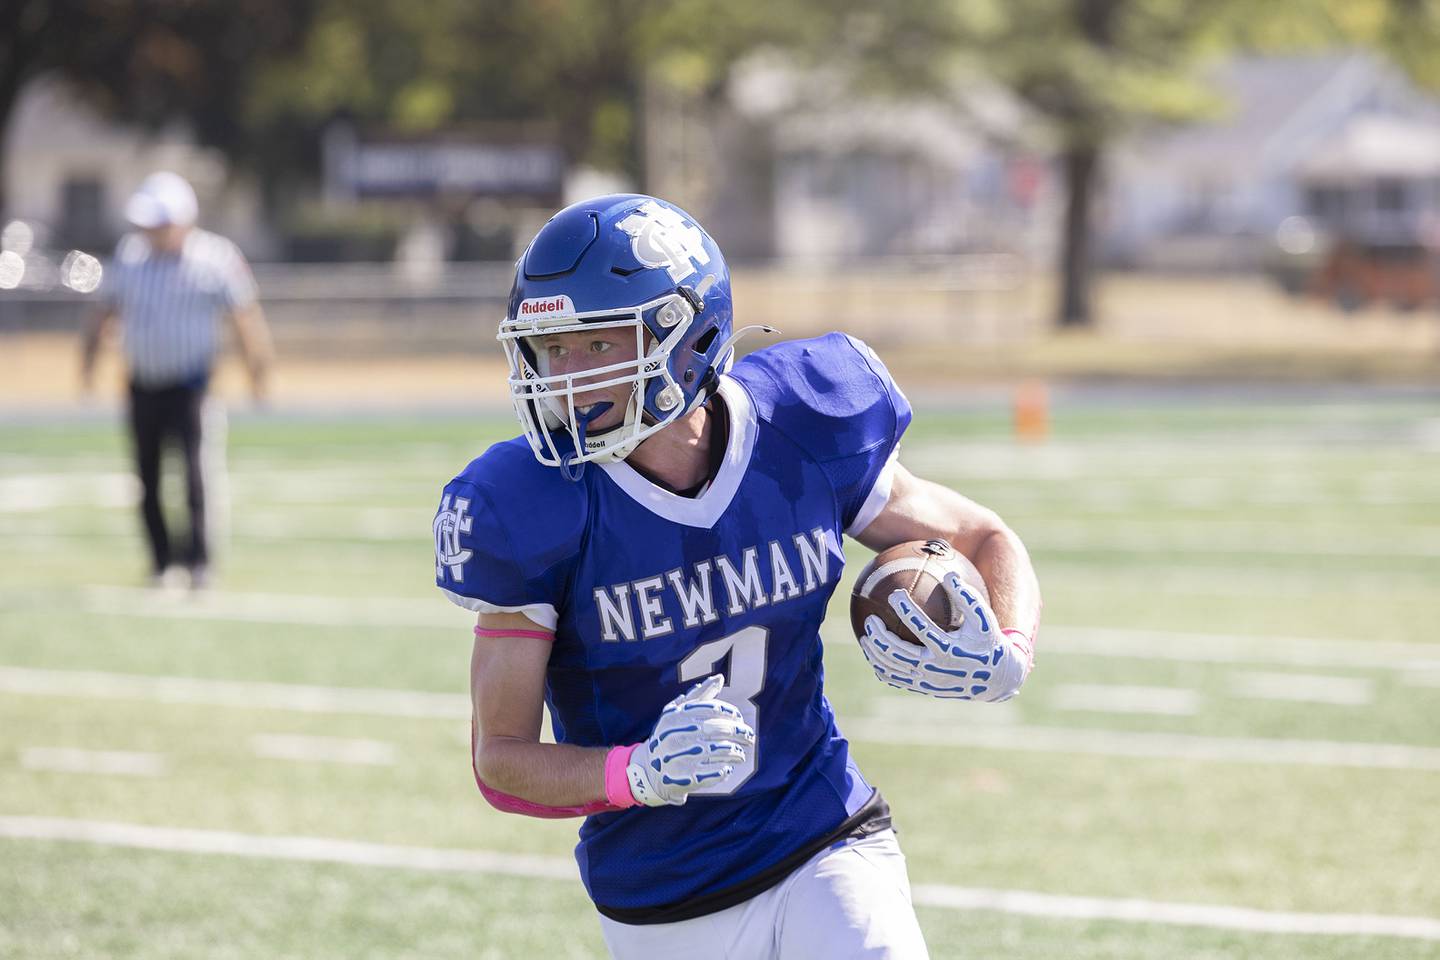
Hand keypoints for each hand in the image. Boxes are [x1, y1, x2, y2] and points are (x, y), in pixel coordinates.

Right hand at [625, 674, 754, 806]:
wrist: (649, 770)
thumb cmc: (669, 736)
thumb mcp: (676, 713)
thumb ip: (699, 696)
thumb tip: (719, 678)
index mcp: (675, 717)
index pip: (711, 709)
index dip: (729, 712)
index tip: (738, 718)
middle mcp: (675, 735)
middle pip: (718, 729)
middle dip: (739, 732)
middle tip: (750, 736)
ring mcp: (679, 758)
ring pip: (719, 751)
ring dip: (736, 752)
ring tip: (742, 754)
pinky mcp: (685, 779)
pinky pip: (713, 772)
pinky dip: (724, 770)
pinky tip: (727, 768)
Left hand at [859, 572, 1032, 701]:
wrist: (996, 679)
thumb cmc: (988, 641)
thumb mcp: (985, 619)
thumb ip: (968, 597)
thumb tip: (949, 573)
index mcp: (950, 649)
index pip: (922, 628)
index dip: (906, 610)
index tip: (895, 595)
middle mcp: (937, 668)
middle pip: (900, 653)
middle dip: (881, 636)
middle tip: (871, 619)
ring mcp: (928, 681)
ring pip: (894, 668)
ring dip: (876, 652)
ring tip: (865, 635)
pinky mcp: (924, 689)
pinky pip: (897, 679)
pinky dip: (882, 668)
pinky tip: (873, 655)